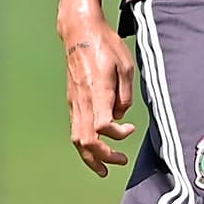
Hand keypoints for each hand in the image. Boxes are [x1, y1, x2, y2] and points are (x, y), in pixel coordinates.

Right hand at [61, 16, 135, 176]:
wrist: (81, 34)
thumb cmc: (106, 46)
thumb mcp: (126, 64)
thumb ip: (125, 94)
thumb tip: (121, 115)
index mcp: (98, 90)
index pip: (102, 125)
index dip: (116, 135)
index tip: (130, 130)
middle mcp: (83, 100)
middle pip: (86, 140)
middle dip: (103, 156)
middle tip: (120, 161)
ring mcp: (75, 102)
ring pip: (77, 139)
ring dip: (90, 157)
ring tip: (103, 169)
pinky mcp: (73, 101)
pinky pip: (76, 129)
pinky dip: (84, 145)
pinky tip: (95, 150)